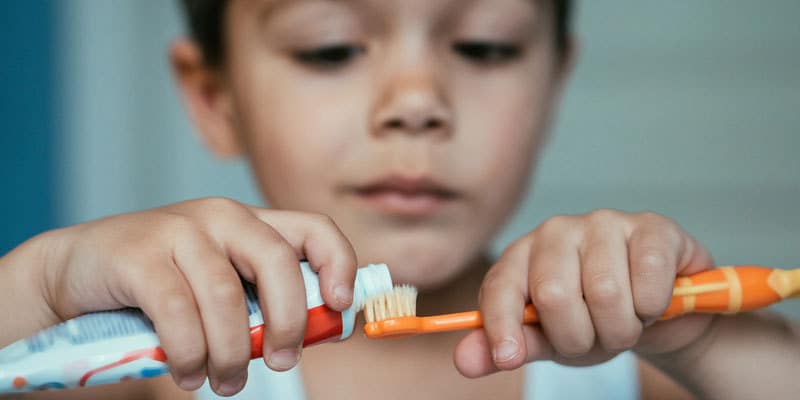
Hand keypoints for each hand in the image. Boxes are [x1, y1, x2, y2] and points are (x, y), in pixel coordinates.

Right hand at [29, 198, 356, 394]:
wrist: (78, 272)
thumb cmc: (162, 286)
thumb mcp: (221, 285)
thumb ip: (262, 300)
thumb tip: (322, 331)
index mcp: (250, 223)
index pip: (314, 228)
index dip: (338, 264)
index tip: (340, 306)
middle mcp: (221, 216)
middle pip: (278, 262)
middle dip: (289, 322)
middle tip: (283, 362)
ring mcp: (178, 230)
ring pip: (226, 298)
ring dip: (232, 353)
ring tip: (225, 382)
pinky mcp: (138, 254)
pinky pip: (179, 313)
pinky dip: (190, 353)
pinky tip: (189, 371)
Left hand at [453, 209, 715, 376]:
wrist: (657, 306)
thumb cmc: (592, 319)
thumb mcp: (548, 339)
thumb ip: (508, 347)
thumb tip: (464, 361)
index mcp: (522, 256)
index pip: (500, 287)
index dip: (501, 325)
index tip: (509, 358)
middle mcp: (557, 232)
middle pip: (554, 295)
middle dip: (579, 338)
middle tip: (596, 338)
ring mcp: (603, 223)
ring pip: (605, 293)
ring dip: (622, 328)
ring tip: (625, 320)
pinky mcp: (651, 227)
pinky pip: (648, 279)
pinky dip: (654, 308)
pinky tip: (652, 301)